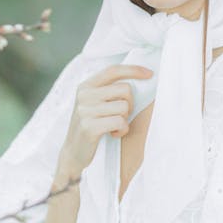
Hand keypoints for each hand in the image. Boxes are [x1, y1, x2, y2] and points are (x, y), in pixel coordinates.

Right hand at [56, 64, 153, 182]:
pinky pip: (120, 122)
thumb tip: (139, 76)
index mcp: (86, 85)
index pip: (113, 70)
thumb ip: (108, 89)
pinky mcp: (89, 127)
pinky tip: (113, 134)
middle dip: (130, 104)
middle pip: (125, 89)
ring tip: (114, 126)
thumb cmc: (91, 124)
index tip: (149, 74)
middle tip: (121, 115)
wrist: (72, 152)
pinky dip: (122, 130)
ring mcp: (85, 110)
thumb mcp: (93, 102)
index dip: (133, 70)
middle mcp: (84, 95)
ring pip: (124, 107)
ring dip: (125, 119)